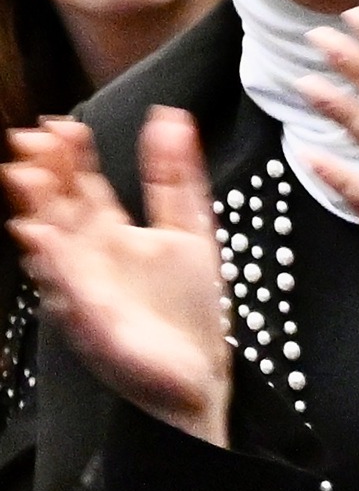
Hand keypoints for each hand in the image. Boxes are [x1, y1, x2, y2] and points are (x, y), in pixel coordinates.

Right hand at [4, 109, 231, 443]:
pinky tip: (45, 239)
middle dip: (42, 176)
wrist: (199, 373)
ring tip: (26, 179)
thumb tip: (170, 117)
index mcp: (112, 236)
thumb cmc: (187, 306)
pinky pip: (69, 292)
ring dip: (37, 213)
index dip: (71, 156)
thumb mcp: (189, 227)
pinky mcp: (95, 324)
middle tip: (29, 141)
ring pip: (53, 247)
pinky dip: (57, 265)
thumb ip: (177, 175)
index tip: (60, 124)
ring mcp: (86, 292)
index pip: (83, 188)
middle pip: (59, 211)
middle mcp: (91, 261)